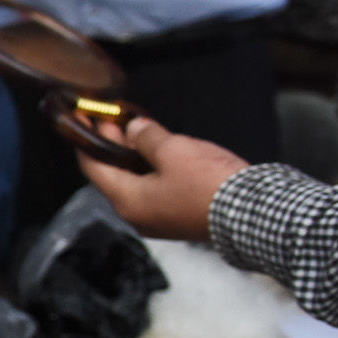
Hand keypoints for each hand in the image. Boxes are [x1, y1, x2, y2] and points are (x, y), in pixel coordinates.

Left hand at [77, 117, 249, 241]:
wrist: (255, 215)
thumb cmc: (211, 185)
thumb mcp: (174, 151)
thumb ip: (147, 137)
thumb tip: (134, 129)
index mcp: (127, 201)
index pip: (93, 167)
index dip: (85, 139)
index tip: (81, 117)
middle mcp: (136, 215)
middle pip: (113, 175)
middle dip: (110, 145)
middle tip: (109, 118)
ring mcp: (157, 220)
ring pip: (135, 182)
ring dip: (132, 155)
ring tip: (133, 128)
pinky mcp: (177, 218)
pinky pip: (154, 189)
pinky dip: (150, 168)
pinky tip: (158, 150)